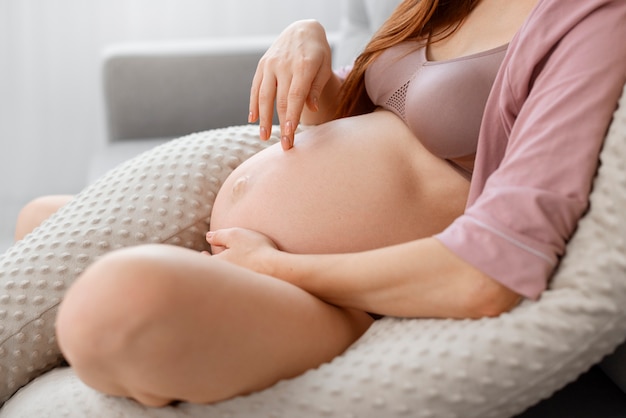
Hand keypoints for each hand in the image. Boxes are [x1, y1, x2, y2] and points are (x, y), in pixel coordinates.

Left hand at [206, 228, 279, 276]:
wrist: (276, 268)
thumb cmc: (254, 249)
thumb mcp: (234, 235)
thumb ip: (219, 235)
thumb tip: (208, 237)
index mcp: (220, 263)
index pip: (207, 261)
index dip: (203, 257)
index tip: (202, 254)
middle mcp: (228, 275)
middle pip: (217, 270)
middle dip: (214, 264)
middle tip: (210, 259)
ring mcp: (239, 282)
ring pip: (229, 275)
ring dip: (227, 270)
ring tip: (228, 265)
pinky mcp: (250, 287)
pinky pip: (241, 281)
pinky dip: (239, 277)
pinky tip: (245, 271)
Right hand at [249, 19, 332, 150]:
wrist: (302, 28)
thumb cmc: (318, 52)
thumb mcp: (324, 67)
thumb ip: (316, 88)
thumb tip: (312, 109)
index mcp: (303, 66)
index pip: (295, 97)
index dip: (292, 118)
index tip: (290, 135)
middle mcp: (284, 65)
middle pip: (280, 100)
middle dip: (282, 125)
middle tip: (284, 146)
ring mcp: (270, 64)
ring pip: (264, 96)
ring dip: (264, 119)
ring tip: (264, 137)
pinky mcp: (262, 64)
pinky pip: (255, 87)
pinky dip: (253, 104)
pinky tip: (253, 120)